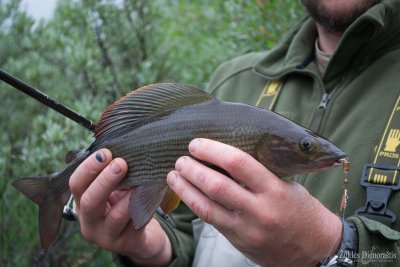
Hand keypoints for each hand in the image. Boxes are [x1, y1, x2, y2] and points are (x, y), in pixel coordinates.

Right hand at [69, 148, 171, 266]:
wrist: (141, 236)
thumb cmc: (125, 205)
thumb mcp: (114, 190)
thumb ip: (112, 172)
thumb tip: (123, 146)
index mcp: (82, 204)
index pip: (76, 185)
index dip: (88, 168)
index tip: (106, 152)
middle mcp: (89, 222)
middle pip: (89, 201)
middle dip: (105, 180)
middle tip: (121, 163)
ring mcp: (107, 236)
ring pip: (115, 216)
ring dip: (129, 195)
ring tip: (141, 181)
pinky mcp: (127, 243)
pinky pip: (137, 224)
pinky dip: (145, 207)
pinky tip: (153, 193)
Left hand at [167, 138, 341, 266]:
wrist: (314, 250)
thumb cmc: (301, 211)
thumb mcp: (286, 185)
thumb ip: (259, 173)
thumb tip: (225, 156)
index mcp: (275, 190)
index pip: (239, 163)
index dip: (213, 151)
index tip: (197, 144)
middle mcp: (260, 210)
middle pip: (217, 186)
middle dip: (193, 170)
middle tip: (181, 159)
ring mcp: (247, 229)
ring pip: (207, 207)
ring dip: (186, 188)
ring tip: (173, 175)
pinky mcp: (239, 241)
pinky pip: (211, 220)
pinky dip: (195, 204)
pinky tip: (185, 193)